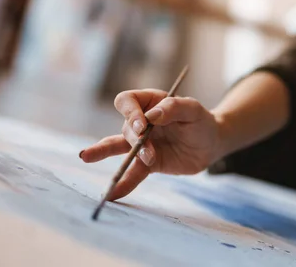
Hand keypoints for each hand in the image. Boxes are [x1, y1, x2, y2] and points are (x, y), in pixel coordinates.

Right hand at [79, 89, 221, 199]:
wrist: (210, 144)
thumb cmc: (200, 121)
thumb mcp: (193, 110)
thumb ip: (174, 108)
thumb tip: (152, 116)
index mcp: (150, 102)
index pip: (128, 101)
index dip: (131, 113)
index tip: (143, 125)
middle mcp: (141, 121)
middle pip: (126, 127)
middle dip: (135, 139)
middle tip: (146, 150)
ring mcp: (141, 143)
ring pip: (117, 147)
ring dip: (103, 151)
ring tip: (86, 156)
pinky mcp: (148, 163)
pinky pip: (133, 172)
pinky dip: (124, 182)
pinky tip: (112, 194)